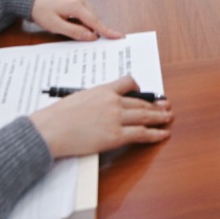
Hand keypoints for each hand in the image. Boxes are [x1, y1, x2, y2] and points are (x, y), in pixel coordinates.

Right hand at [28, 76, 172, 158]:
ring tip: (168, 118)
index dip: (139, 88)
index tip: (144, 91)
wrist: (51, 130)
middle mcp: (113, 101)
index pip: (128, 82)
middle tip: (165, 106)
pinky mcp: (116, 136)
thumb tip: (99, 105)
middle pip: (141, 101)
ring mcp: (116, 118)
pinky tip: (163, 134)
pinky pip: (141, 134)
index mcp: (103, 89)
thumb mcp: (78, 98)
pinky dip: (155, 134)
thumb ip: (94, 99)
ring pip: (145, 115)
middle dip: (155, 104)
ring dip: (159, 117)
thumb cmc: (58, 116)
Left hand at [30, 0, 121, 40]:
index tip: (118, 36)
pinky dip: (82, 17)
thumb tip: (92, 36)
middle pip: (93, 18)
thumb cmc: (41, 11)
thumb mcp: (55, 26)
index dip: (106, 30)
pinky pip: (85, 8)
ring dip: (85, 23)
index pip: (94, 21)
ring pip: (89, 13)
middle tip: (87, 39)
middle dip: (92, 29)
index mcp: (75, 4)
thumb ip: (74, 31)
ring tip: (68, 25)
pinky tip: (71, 20)